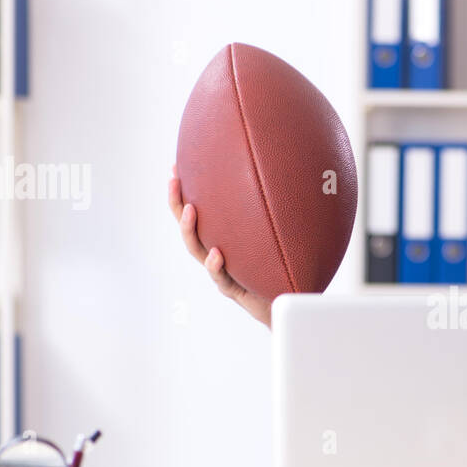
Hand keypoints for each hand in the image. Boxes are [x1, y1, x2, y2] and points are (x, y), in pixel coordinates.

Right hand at [168, 165, 273, 327]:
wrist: (289, 300)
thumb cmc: (284, 266)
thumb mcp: (279, 233)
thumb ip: (278, 210)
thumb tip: (293, 176)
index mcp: (224, 238)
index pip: (198, 211)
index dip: (184, 191)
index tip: (176, 165)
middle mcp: (217, 253)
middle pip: (189, 227)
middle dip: (177, 203)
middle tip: (174, 180)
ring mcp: (222, 271)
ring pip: (198, 251)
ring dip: (190, 230)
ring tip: (190, 210)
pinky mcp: (233, 289)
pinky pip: (221, 278)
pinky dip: (216, 266)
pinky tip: (217, 254)